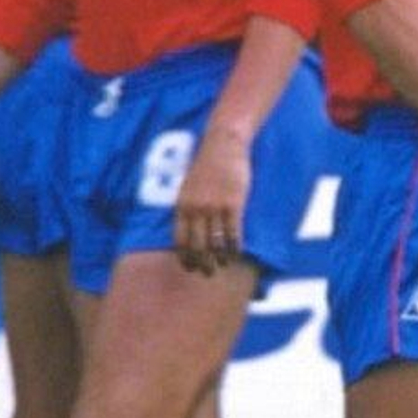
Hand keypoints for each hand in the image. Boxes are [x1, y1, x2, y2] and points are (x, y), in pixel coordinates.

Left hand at [173, 127, 251, 274]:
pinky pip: (233, 233)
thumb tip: (189, 227)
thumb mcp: (188, 185)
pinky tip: (237, 253)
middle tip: (207, 273)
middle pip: (197, 245)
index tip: (190, 266)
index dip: (185, 256)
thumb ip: (187, 206)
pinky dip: (234, 247)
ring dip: (219, 258)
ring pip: (215, 243)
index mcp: (182, 205)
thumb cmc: (207, 164)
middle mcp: (196, 209)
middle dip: (202, 263)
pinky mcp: (233, 204)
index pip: (180, 239)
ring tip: (223, 265)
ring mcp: (214, 208)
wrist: (223, 144)